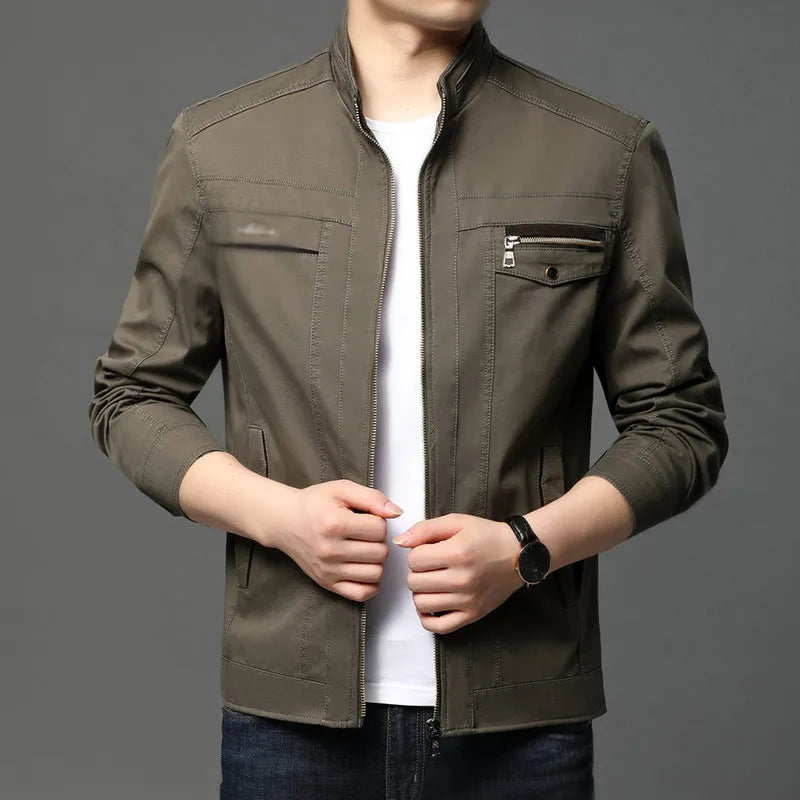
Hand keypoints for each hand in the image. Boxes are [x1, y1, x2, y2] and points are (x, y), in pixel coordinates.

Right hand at [276, 479, 402, 601]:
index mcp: (335, 524)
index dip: (379, 521)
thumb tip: (396, 513)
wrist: (285, 521)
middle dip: (379, 540)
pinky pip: (361, 593)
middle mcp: (330, 550)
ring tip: (365, 548)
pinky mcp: (327, 583)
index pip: (379, 529)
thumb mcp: (342, 489)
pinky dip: (370, 583)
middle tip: (366, 533)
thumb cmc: (314, 504)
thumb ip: (372, 498)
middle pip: (380, 552)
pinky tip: (365, 567)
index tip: (367, 518)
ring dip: (376, 561)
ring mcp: (328, 570)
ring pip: (375, 573)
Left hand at [393, 513, 525, 633]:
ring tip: (432, 582)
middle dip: (417, 572)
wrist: (518, 554)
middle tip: (430, 566)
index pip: (414, 559)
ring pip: (422, 604)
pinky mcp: (472, 615)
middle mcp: (462, 579)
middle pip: (414, 582)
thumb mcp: (457, 522)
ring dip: (421, 592)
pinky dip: (427, 617)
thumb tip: (399, 542)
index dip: (416, 553)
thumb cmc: (486, 536)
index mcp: (457, 553)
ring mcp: (467, 600)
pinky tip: (432, 604)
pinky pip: (438, 627)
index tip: (428, 551)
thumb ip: (425, 529)